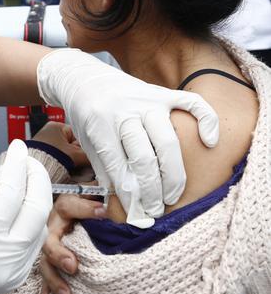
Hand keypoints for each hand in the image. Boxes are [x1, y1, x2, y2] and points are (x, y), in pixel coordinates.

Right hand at [0, 140, 52, 293]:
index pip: (10, 195)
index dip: (16, 166)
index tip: (15, 147)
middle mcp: (6, 260)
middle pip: (37, 208)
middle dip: (36, 176)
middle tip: (24, 158)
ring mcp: (17, 269)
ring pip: (41, 221)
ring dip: (36, 193)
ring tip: (17, 176)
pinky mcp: (21, 272)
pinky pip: (36, 236)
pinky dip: (31, 212)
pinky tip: (16, 200)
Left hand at [37, 49, 218, 227]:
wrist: (84, 80)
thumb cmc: (86, 117)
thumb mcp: (87, 143)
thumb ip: (106, 170)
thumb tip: (125, 203)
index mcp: (100, 125)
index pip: (119, 167)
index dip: (130, 194)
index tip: (138, 213)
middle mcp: (124, 112)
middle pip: (145, 157)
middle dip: (152, 190)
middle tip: (156, 209)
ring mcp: (146, 100)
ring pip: (168, 139)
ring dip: (173, 173)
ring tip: (172, 195)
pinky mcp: (162, 93)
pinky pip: (192, 104)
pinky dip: (206, 120)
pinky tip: (209, 142)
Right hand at [40, 194, 107, 293]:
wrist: (86, 212)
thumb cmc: (95, 206)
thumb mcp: (102, 200)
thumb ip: (112, 204)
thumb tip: (127, 212)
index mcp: (66, 208)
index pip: (69, 206)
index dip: (83, 209)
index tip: (103, 213)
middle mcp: (54, 227)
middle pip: (50, 240)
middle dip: (59, 254)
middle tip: (73, 266)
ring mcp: (52, 246)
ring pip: (46, 264)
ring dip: (56, 280)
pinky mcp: (53, 262)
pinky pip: (46, 279)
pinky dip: (49, 291)